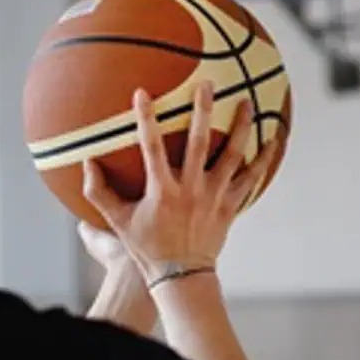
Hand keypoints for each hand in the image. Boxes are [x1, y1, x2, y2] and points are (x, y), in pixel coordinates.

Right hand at [80, 83, 278, 277]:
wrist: (181, 276)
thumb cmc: (148, 248)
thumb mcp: (117, 222)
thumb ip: (98, 192)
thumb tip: (85, 162)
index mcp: (162, 191)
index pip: (151, 148)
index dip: (145, 120)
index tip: (142, 93)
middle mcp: (191, 190)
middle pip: (198, 143)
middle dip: (202, 110)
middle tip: (206, 83)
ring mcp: (214, 197)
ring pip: (232, 155)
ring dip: (240, 127)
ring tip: (245, 101)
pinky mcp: (230, 205)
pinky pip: (251, 178)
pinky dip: (263, 159)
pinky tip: (274, 140)